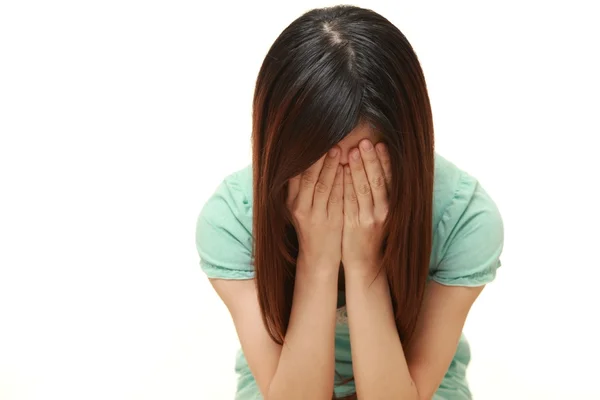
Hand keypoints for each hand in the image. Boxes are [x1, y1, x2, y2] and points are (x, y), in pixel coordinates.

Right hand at [287, 147, 343, 272]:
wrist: (318, 258)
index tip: (313, 140)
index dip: (304, 157)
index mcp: (291, 202)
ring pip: (323, 187)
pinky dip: (342, 183)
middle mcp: (300, 207)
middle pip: (308, 178)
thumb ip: (301, 188)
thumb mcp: (300, 208)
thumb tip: (306, 160)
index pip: (295, 174)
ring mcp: (315, 215)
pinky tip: (347, 170)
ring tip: (338, 150)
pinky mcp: (330, 222)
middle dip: (318, 158)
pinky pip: (337, 199)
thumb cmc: (312, 228)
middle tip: (328, 140)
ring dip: (330, 167)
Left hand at [342, 139, 391, 274]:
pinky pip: (350, 202)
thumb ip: (381, 191)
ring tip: (352, 151)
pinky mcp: (355, 225)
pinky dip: (346, 186)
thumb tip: (378, 163)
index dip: (385, 161)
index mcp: (393, 205)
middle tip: (365, 142)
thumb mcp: (382, 212)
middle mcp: (384, 211)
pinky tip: (342, 172)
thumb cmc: (372, 232)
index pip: (391, 179)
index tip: (380, 143)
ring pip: (364, 190)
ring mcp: (369, 218)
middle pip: (378, 181)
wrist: (365, 261)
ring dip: (358, 169)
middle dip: (371, 160)